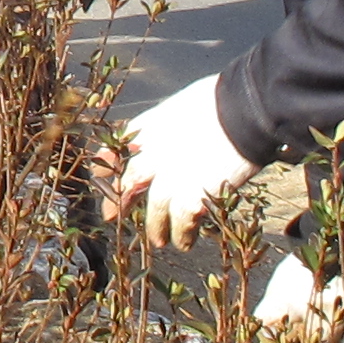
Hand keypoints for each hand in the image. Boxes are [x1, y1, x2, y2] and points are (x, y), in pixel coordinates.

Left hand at [113, 75, 295, 252]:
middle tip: (112, 216)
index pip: (119, 147)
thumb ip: (176, 122)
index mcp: (152, 127)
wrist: (243, 110)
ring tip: (159, 240)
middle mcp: (154, 154)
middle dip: (121, 200)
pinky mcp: (192, 197)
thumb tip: (183, 130)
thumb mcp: (186, 102)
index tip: (100, 175)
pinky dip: (183, 235)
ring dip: (156, 227)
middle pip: (131, 182)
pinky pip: (182, 223)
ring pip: (155, 209)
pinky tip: (186, 242)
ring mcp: (171, 178)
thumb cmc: (225, 99)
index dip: (108, 164)